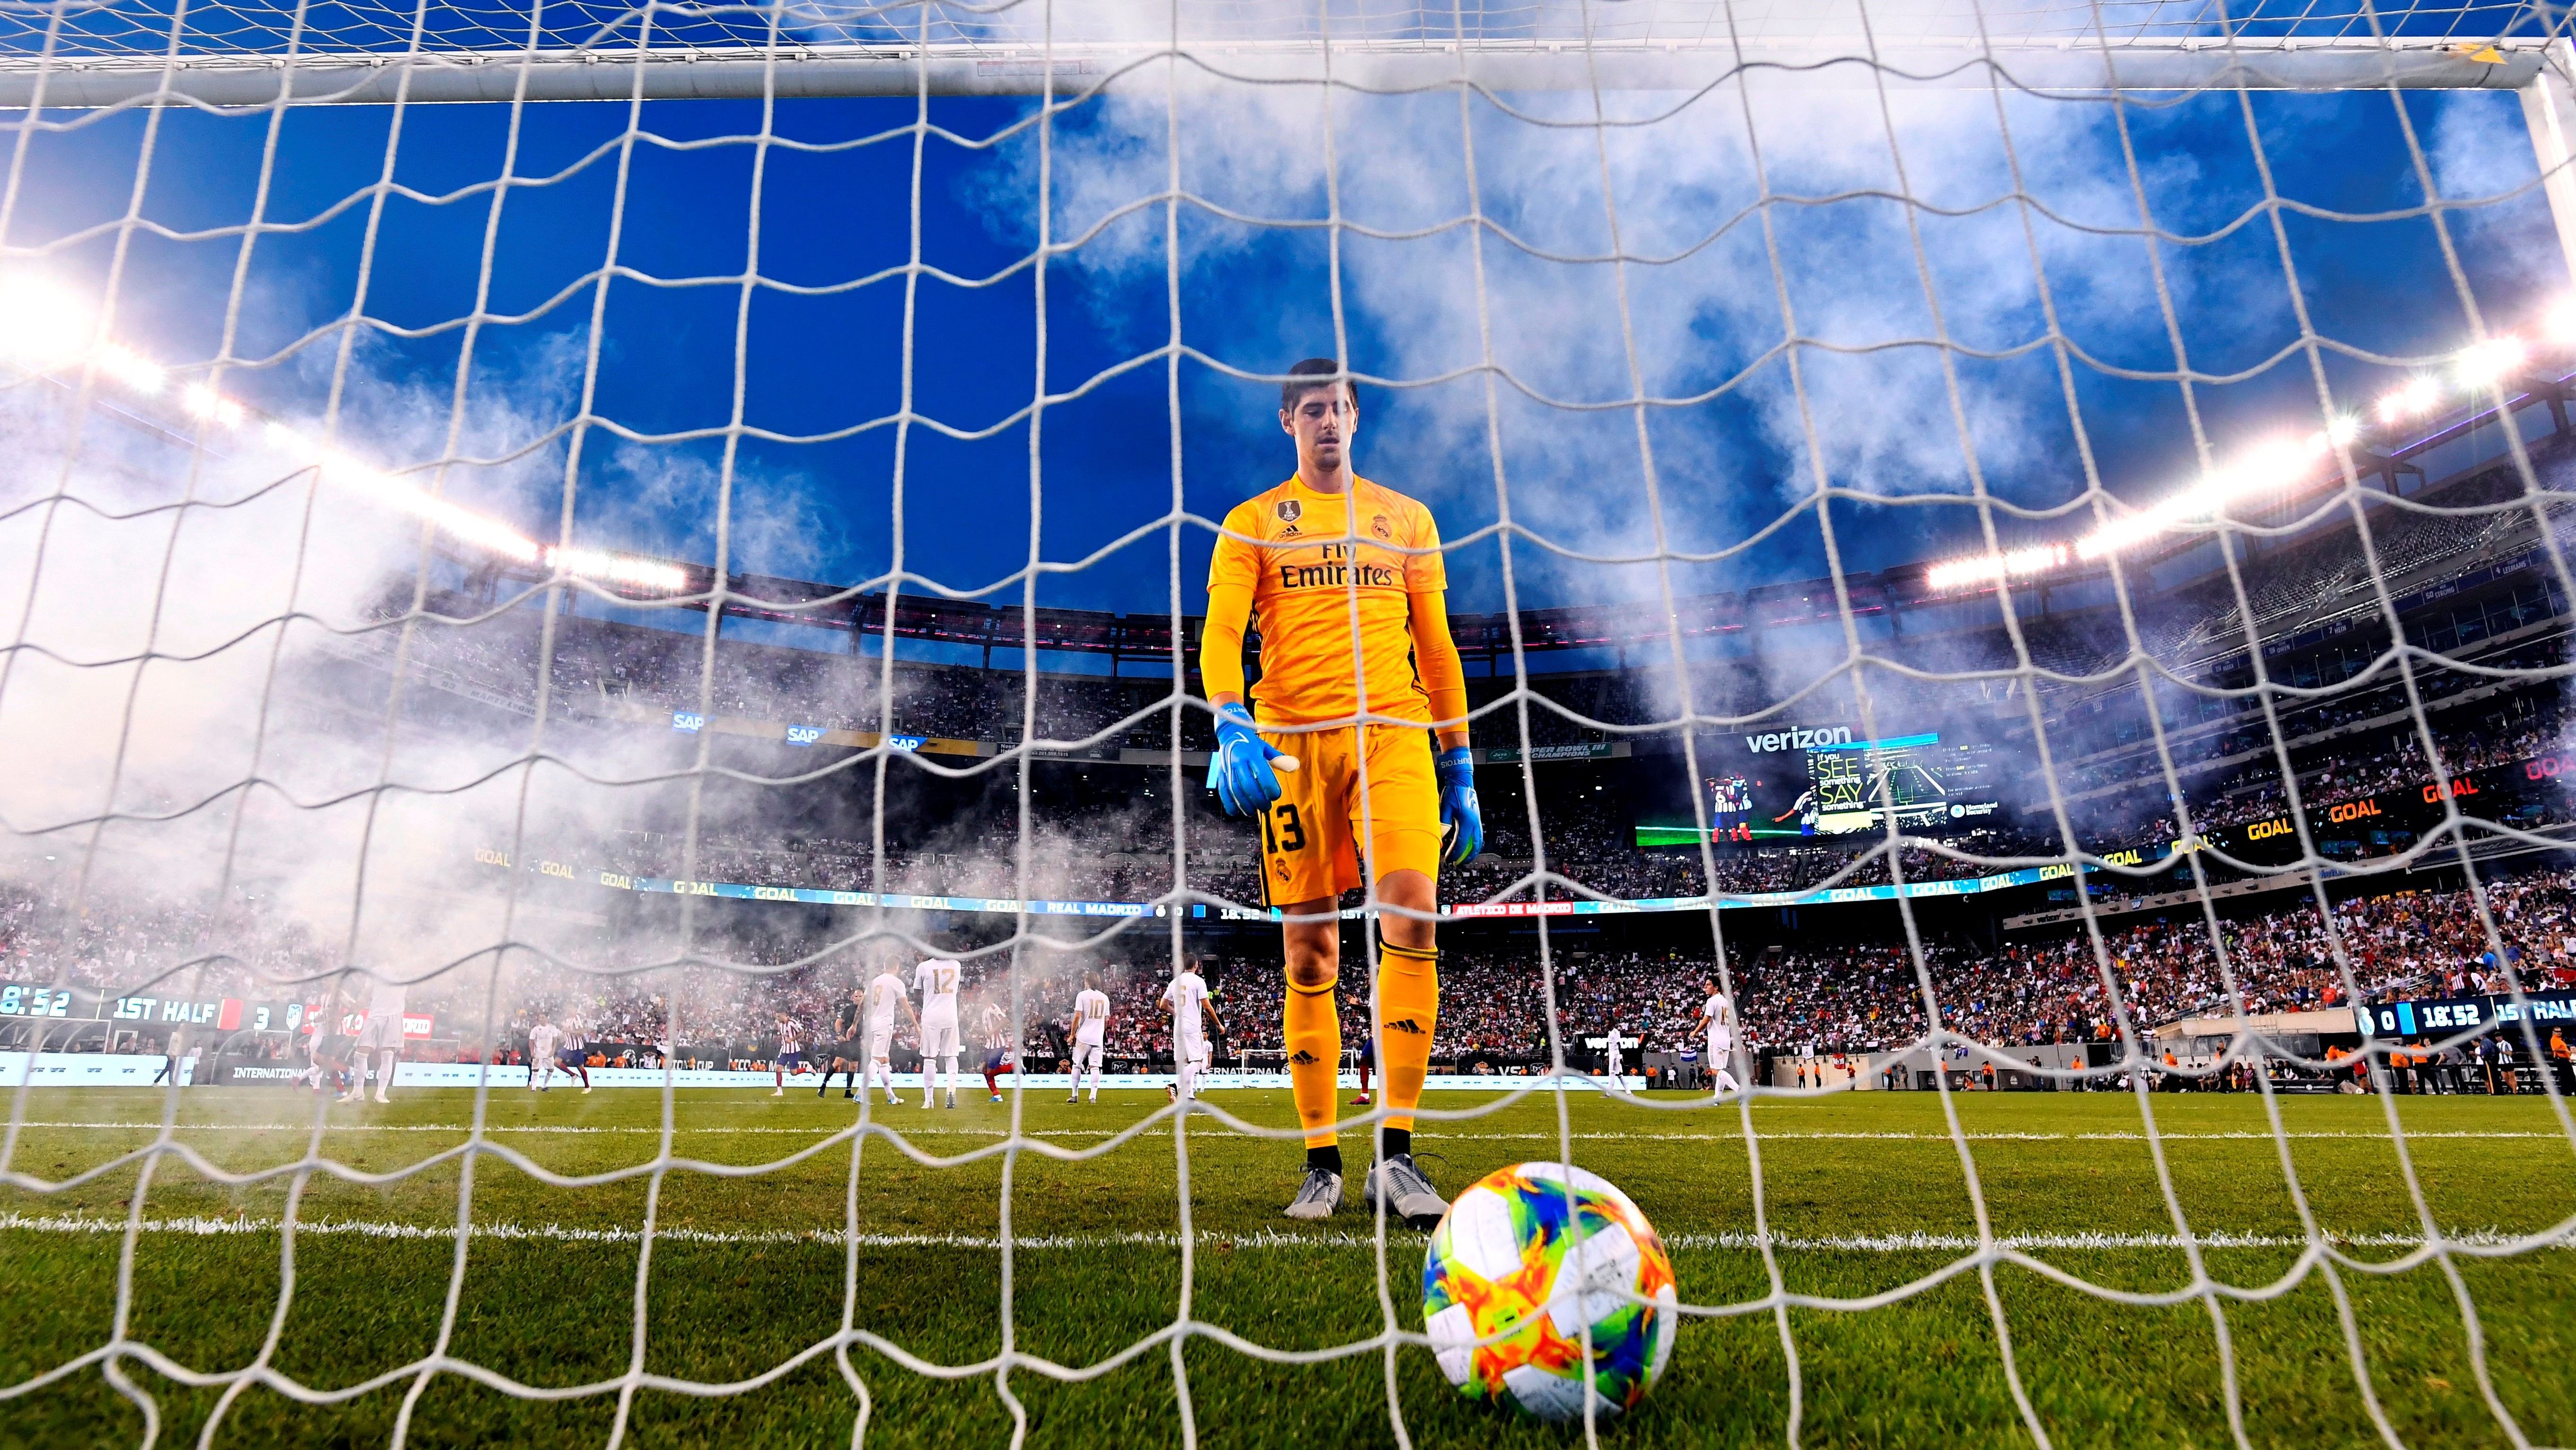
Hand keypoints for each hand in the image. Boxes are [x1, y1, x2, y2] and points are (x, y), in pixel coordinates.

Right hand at [1206, 702, 1295, 815]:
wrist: (1230, 733)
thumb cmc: (1250, 742)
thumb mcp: (1265, 747)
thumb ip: (1278, 758)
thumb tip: (1293, 766)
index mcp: (1252, 753)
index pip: (1262, 773)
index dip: (1269, 787)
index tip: (1275, 796)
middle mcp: (1238, 760)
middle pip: (1248, 784)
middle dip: (1258, 799)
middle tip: (1266, 807)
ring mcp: (1227, 767)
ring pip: (1235, 789)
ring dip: (1244, 803)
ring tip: (1253, 811)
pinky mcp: (1220, 773)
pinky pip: (1223, 789)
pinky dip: (1228, 802)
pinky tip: (1235, 811)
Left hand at [1437, 746, 1480, 866]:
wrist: (1462, 781)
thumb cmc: (1452, 793)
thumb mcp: (1444, 807)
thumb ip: (1442, 823)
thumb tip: (1440, 838)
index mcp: (1466, 820)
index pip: (1461, 843)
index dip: (1455, 854)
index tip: (1448, 860)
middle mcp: (1474, 822)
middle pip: (1473, 846)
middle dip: (1465, 857)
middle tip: (1456, 864)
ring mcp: (1477, 820)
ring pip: (1478, 842)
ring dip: (1472, 852)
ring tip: (1464, 859)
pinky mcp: (1477, 819)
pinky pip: (1478, 836)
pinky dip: (1474, 844)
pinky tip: (1468, 848)